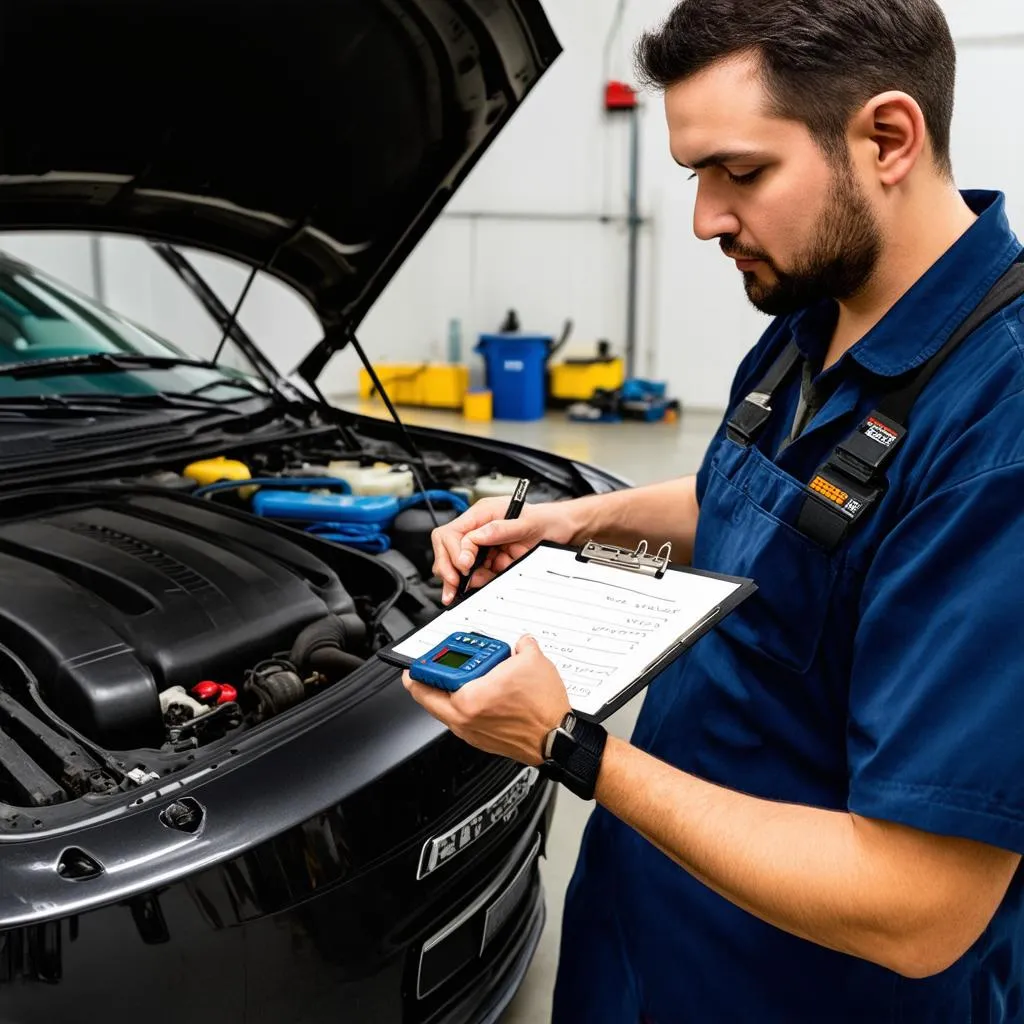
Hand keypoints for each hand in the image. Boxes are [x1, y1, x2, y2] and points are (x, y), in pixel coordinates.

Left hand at [402, 635, 570, 765]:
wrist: (558, 739)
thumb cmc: (543, 710)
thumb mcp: (532, 662)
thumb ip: (522, 645)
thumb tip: (521, 644)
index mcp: (467, 699)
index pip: (424, 684)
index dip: (420, 667)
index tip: (421, 659)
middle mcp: (463, 720)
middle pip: (427, 700)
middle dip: (429, 680)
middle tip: (436, 665)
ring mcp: (471, 733)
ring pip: (444, 711)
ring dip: (446, 693)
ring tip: (461, 675)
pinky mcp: (482, 740)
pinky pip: (461, 720)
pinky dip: (463, 705)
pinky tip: (480, 693)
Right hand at [431, 496, 586, 603]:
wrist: (563, 531)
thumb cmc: (547, 520)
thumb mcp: (527, 523)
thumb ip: (501, 529)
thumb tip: (478, 536)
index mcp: (484, 513)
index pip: (455, 531)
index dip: (456, 550)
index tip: (465, 565)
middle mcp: (480, 528)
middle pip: (448, 546)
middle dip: (447, 566)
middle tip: (453, 585)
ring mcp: (484, 544)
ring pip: (457, 562)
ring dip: (458, 578)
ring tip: (459, 591)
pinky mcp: (490, 559)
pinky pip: (474, 573)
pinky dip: (473, 583)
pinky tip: (475, 587)